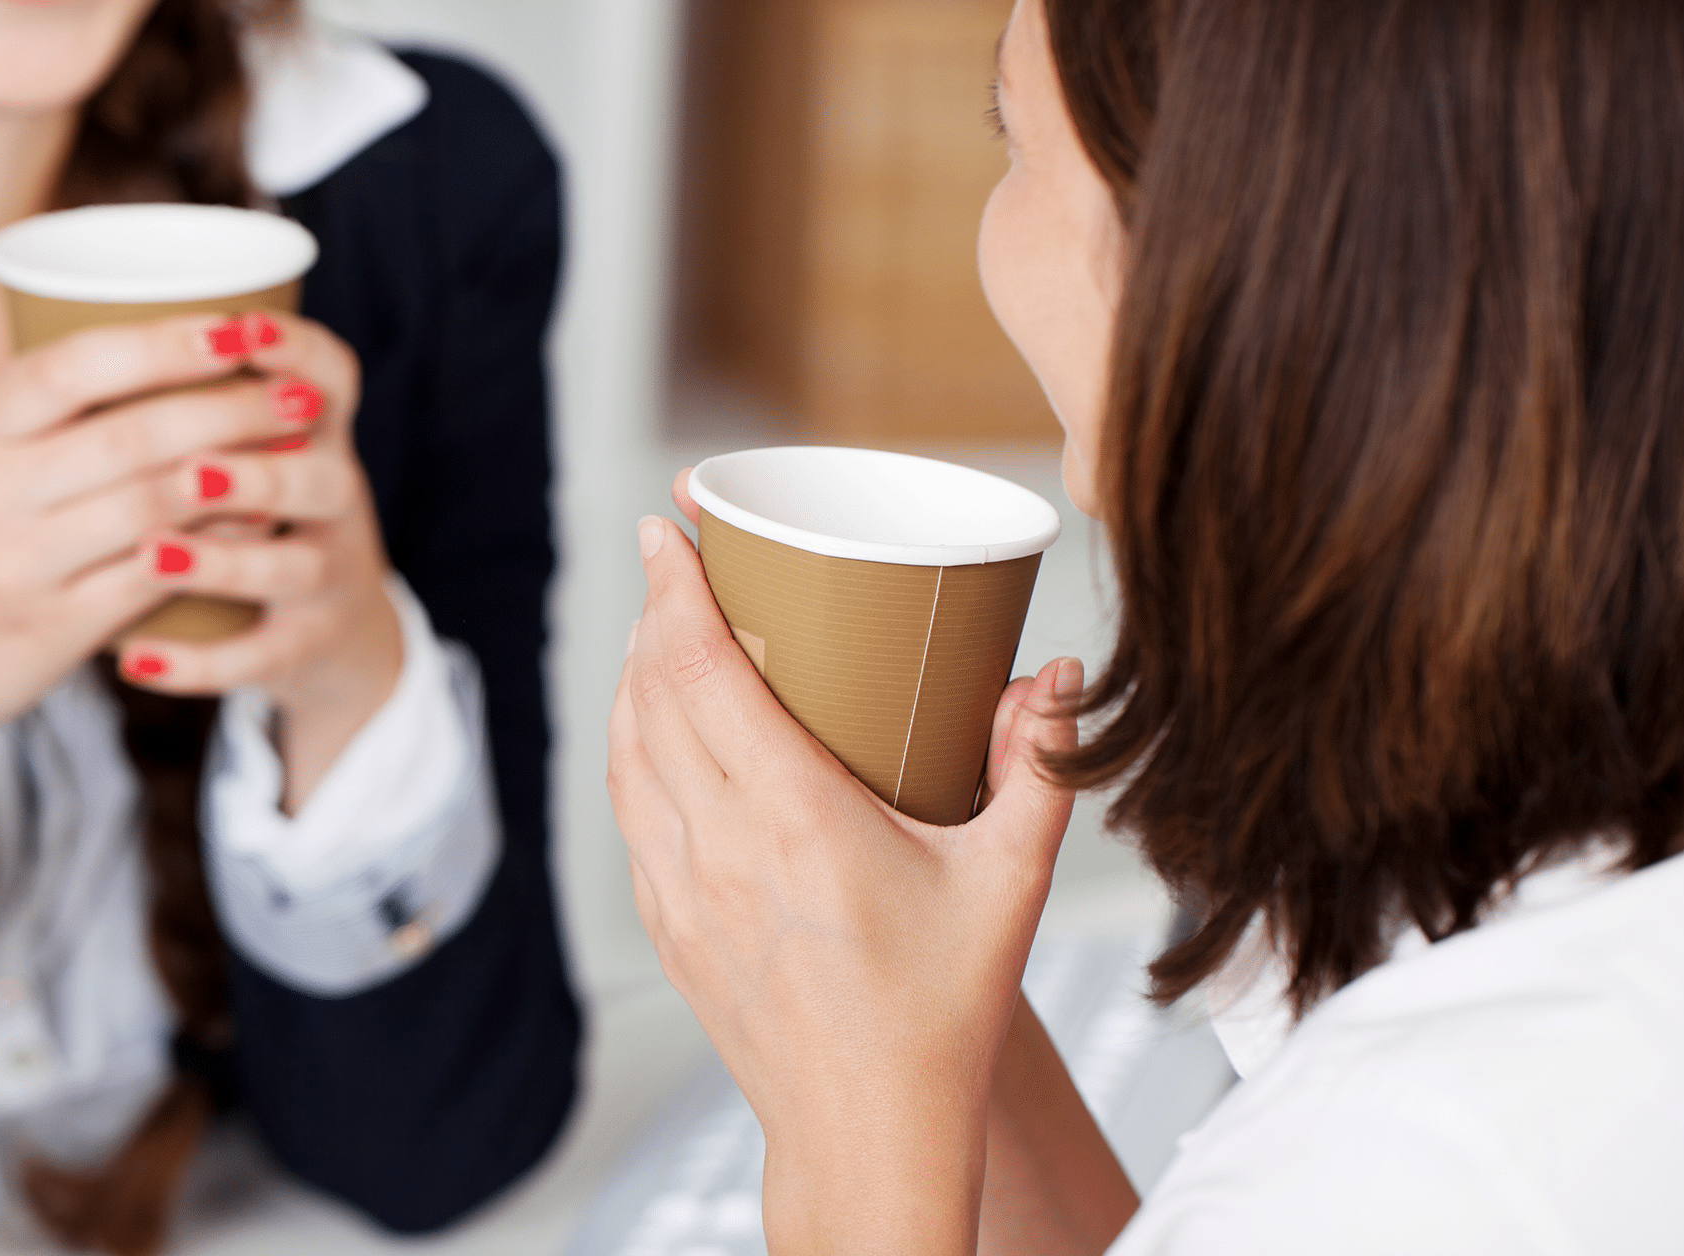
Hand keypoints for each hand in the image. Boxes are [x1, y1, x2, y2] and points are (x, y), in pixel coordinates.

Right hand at [0, 312, 294, 890]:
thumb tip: (152, 332)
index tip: (237, 326)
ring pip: (155, 505)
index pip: (72, 368)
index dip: (163, 344)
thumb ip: (42, 416)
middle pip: (133, 436)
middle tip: (297, 393)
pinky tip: (263, 520)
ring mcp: (20, 566)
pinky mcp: (54, 628)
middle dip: (229, 408)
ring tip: (295, 449)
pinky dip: (218, 543)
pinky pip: (157, 576)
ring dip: (240, 472)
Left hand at [105, 313, 401, 813]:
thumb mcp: (252, 438)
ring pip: (294, 569)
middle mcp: (336, 499)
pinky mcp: (304, 647)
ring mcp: (328, 578)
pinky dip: (194, 662)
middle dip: (250, 470)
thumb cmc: (249, 509)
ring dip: (224, 562)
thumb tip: (65, 291)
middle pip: (316, 478)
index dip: (292, 352)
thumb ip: (185, 382)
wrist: (322, 628)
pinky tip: (135, 660)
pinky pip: (256, 659)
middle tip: (188, 468)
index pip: (331, 375)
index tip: (237, 333)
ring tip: (156, 554)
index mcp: (318, 431)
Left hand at [607, 473, 1082, 1254]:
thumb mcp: (1009, 885)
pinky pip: (628, 810)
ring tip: (665, 628)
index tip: (665, 527)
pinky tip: (655, 726)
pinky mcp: (668, 925)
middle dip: (654, 612)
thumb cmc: (940, 1018)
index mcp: (795, 822)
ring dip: (635, 677)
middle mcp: (720, 849)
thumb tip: (1057, 676)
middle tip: (679, 559)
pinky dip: (631, 748)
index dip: (673, 587)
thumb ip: (1038, 770)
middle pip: (650, 695)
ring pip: (625, 751)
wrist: (867, 1137)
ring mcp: (682, 890)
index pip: (701, 673)